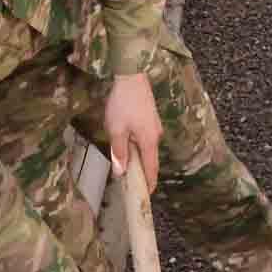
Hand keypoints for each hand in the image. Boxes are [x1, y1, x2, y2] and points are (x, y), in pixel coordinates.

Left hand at [106, 72, 162, 192]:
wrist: (131, 75)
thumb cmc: (123, 103)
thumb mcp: (116, 129)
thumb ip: (119, 152)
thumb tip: (120, 172)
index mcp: (149, 141)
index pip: (152, 169)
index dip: (149, 184)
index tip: (144, 196)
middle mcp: (156, 135)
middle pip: (150, 159)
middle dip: (141, 172)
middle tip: (130, 183)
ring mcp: (154, 126)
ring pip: (146, 148)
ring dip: (137, 157)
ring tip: (125, 164)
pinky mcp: (150, 118)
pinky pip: (145, 138)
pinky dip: (137, 146)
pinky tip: (126, 143)